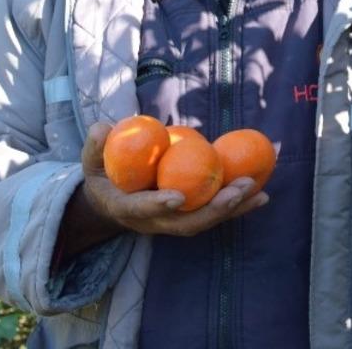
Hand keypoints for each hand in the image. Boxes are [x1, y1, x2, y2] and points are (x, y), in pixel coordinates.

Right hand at [80, 122, 267, 237]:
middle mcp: (154, 222)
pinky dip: (237, 205)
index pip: (143, 209)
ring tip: (259, 192)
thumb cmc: (101, 175)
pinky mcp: (188, 216)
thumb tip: (103, 128)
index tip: (177, 197)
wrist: (109, 202)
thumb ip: (95, 146)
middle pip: (186, 223)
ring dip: (233, 208)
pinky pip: (214, 212)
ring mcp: (173, 222)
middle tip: (238, 190)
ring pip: (205, 220)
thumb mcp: (91, 161)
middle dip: (214, 209)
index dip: (159, 205)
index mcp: (127, 209)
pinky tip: (260, 193)